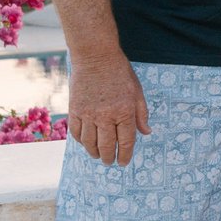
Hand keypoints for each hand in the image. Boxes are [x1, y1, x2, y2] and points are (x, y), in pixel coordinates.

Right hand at [67, 51, 149, 165]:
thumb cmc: (120, 73)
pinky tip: (85, 143)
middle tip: (109, 162)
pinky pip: (76, 132)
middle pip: (106, 146)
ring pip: (89, 143)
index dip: (125, 155)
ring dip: (93, 153)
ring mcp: (88, 114)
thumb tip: (146, 132)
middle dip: (108, 157)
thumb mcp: (137, 92)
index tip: (123, 162)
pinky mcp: (75, 110)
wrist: (96, 57)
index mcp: (125, 112)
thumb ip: (141, 114)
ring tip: (97, 156)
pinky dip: (81, 141)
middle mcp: (106, 116)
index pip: (126, 141)